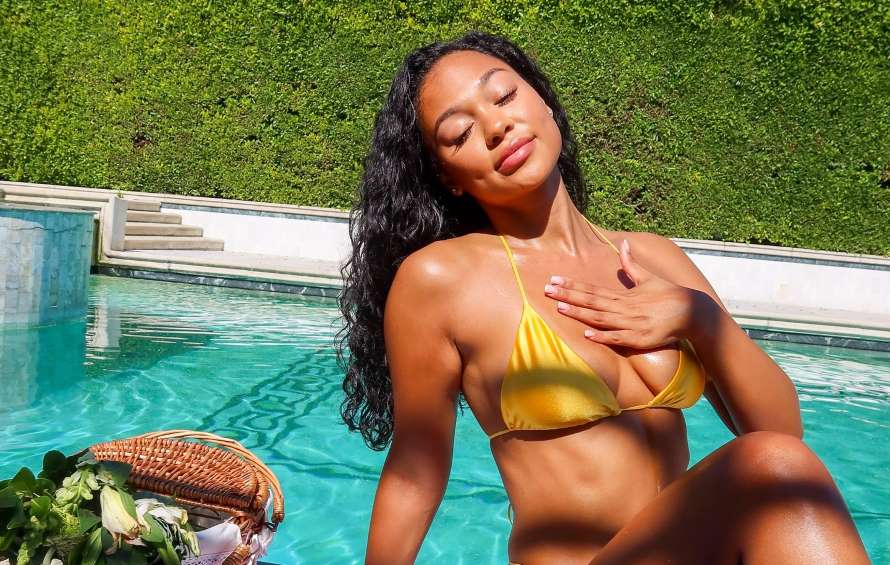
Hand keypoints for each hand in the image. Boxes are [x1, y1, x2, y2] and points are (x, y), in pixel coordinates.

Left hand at [543, 239, 699, 348]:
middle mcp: (624, 308)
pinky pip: (619, 338)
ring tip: (560, 308)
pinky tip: (587, 335)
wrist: (693, 313)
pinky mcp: (641, 339)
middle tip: (546, 290)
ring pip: (601, 319)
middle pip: (591, 302)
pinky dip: (603, 337)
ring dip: (580, 314)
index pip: (592, 289)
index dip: (572, 286)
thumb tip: (623, 244)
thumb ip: (631, 265)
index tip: (554, 281)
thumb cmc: (669, 295)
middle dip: (568, 296)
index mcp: (623, 295)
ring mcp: (632, 324)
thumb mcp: (648, 278)